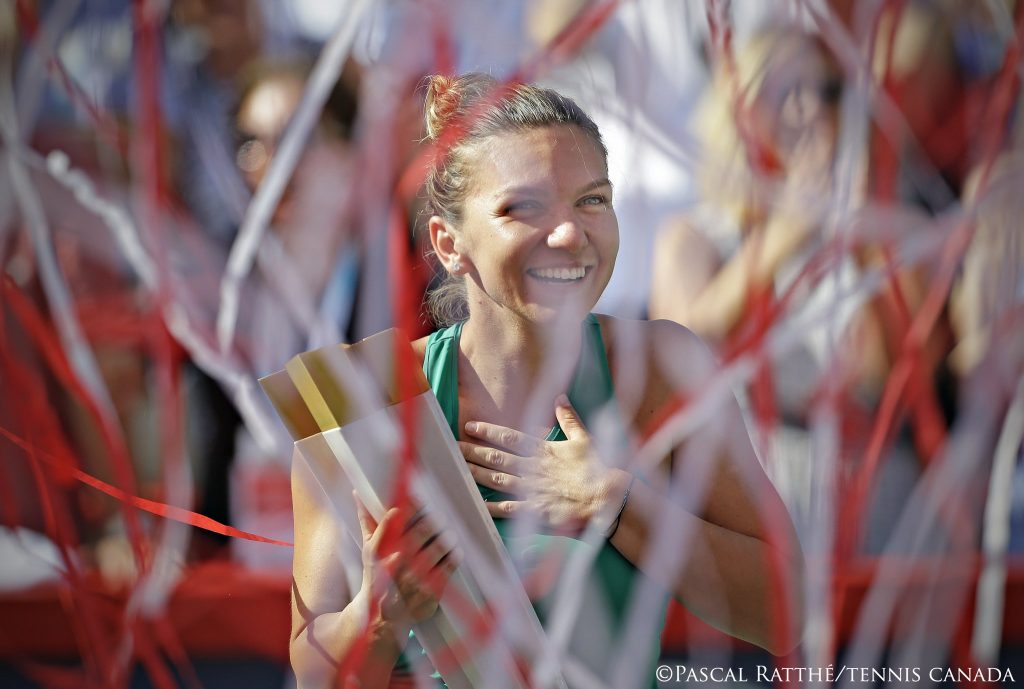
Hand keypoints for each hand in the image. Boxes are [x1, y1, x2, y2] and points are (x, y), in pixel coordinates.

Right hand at [355, 496, 459, 626]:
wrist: (381, 617)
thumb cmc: (377, 575)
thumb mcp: (369, 549)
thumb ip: (367, 520)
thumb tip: (359, 492)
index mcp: (378, 549)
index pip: (393, 521)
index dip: (409, 507)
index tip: (418, 499)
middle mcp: (394, 563)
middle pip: (420, 533)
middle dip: (432, 523)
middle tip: (439, 518)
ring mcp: (412, 579)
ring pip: (437, 549)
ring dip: (446, 538)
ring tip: (449, 534)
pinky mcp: (429, 592)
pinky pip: (447, 568)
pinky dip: (453, 557)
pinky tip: (455, 551)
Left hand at [459, 395, 630, 534]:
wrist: (606, 498)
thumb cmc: (598, 468)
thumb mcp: (584, 438)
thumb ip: (569, 418)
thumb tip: (560, 397)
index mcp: (542, 450)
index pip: (508, 437)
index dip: (487, 431)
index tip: (469, 426)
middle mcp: (531, 468)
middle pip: (495, 457)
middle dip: (472, 451)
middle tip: (452, 447)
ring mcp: (530, 490)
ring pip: (496, 480)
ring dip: (474, 473)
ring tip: (457, 468)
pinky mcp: (534, 511)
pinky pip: (507, 509)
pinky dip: (489, 507)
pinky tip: (474, 503)